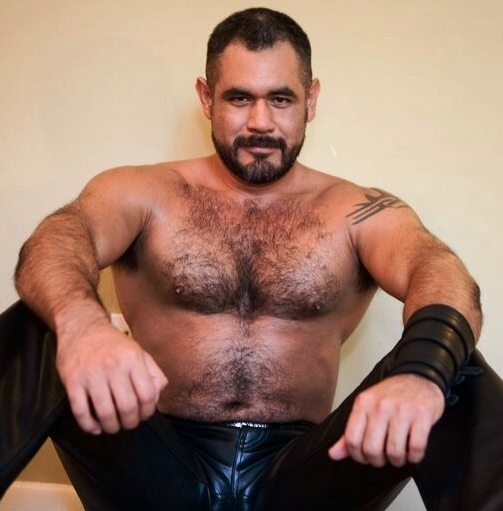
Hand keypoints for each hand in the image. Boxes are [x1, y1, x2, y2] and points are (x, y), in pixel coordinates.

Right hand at [56, 324, 167, 434]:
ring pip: (105, 413)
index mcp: (133, 359)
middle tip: (128, 424)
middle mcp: (113, 366)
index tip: (144, 415)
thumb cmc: (113, 343)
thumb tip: (156, 398)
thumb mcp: (139, 352)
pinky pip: (80, 412)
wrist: (82, 326)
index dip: (148, 411)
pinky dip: (89, 426)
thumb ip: (153, 373)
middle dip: (130, 423)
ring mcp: (91, 375)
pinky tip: (95, 427)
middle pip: (127, 407)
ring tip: (113, 426)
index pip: (147, 395)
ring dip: (111, 427)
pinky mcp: (72, 381)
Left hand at [329, 374, 443, 466]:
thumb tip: (333, 454)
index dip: (358, 456)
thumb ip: (350, 432)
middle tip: (383, 458)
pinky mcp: (422, 415)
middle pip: (372, 449)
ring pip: (394, 452)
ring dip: (397, 461)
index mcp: (363, 403)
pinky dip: (414, 457)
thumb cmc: (391, 396)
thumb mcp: (366, 407)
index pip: (352, 439)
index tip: (365, 457)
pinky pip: (416, 448)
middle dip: (378, 461)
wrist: (419, 378)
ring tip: (398, 455)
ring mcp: (402, 410)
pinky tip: (412, 452)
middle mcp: (380, 405)